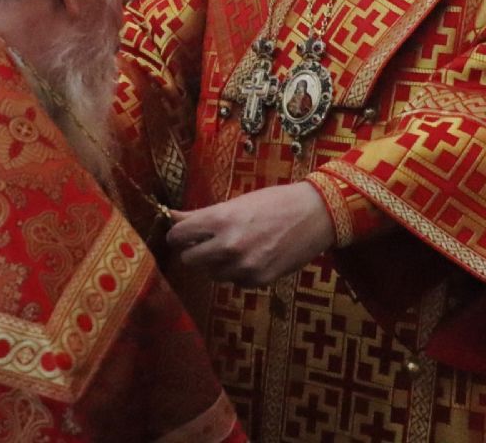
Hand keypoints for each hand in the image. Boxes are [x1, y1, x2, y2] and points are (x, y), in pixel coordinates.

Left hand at [166, 182, 336, 285]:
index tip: (184, 235)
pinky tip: (253, 256)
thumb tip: (171, 215)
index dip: (178, 236)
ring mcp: (243, 266)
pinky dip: (239, 273)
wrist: (314, 215)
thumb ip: (200, 215)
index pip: (177, 237)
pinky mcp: (259, 281)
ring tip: (235, 248)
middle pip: (189, 260)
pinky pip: (235, 282)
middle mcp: (228, 246)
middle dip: (194, 252)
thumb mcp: (234, 203)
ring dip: (217, 264)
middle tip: (207, 243)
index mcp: (219, 220)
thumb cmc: (273, 202)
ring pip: (211, 274)